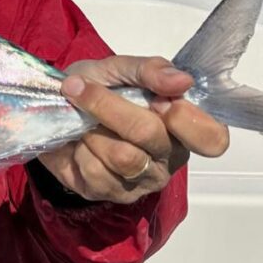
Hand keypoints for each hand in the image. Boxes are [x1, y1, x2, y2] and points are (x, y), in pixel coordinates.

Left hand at [38, 56, 229, 204]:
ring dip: (92, 131)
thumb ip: (150, 70)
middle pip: (149, 136)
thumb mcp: (119, 69)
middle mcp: (170, 157)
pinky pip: (96, 173)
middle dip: (109, 108)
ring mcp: (142, 180)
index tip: (155, 100)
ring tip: (83, 121)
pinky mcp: (113, 194)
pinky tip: (80, 143)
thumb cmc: (94, 87)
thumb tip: (183, 80)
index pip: (212, 138)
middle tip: (80, 88)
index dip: (184, 119)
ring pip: (121, 157)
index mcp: (184, 125)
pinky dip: (79, 151)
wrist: (51, 110)